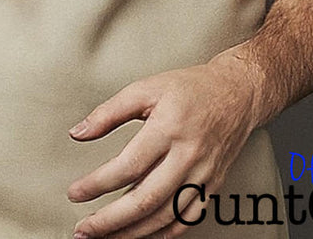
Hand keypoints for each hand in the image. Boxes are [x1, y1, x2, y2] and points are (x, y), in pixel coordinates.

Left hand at [67, 52, 260, 237]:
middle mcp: (188, 156)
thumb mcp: (145, 88)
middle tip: (84, 229)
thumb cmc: (190, 88)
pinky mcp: (211, 187)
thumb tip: (78, 132)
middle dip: (110, 220)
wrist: (237, 94)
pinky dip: (163, 234)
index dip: (97, 184)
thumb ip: (109, 112)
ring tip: (105, 237)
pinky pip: (187, 220)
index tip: (76, 193)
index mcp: (168, 128)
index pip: (128, 166)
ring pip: (165, 217)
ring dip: (132, 232)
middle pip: (145, 199)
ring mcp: (203, 175)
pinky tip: (142, 235)